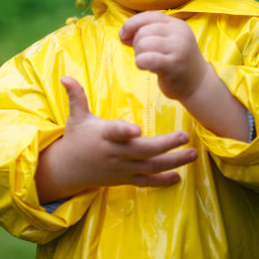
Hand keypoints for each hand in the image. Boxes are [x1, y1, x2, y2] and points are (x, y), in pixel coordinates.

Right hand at [35, 77, 196, 202]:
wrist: (68, 169)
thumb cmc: (76, 137)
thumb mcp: (76, 116)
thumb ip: (76, 96)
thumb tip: (65, 76)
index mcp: (104, 135)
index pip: (115, 132)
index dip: (125, 131)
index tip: (137, 129)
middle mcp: (115, 153)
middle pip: (143, 151)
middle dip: (165, 145)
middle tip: (185, 136)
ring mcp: (122, 168)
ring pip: (150, 168)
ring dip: (173, 162)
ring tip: (193, 154)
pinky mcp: (125, 179)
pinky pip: (146, 182)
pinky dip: (162, 181)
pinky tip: (179, 176)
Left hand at [120, 12, 248, 140]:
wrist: (198, 84)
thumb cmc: (177, 62)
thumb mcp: (167, 41)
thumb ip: (148, 33)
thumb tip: (123, 34)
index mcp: (177, 24)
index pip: (150, 15)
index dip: (132, 24)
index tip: (123, 36)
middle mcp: (179, 33)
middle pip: (143, 31)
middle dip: (136, 44)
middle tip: (144, 55)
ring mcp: (178, 48)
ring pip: (143, 43)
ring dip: (139, 54)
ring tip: (147, 61)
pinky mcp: (173, 65)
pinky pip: (147, 58)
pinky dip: (140, 62)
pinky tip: (145, 67)